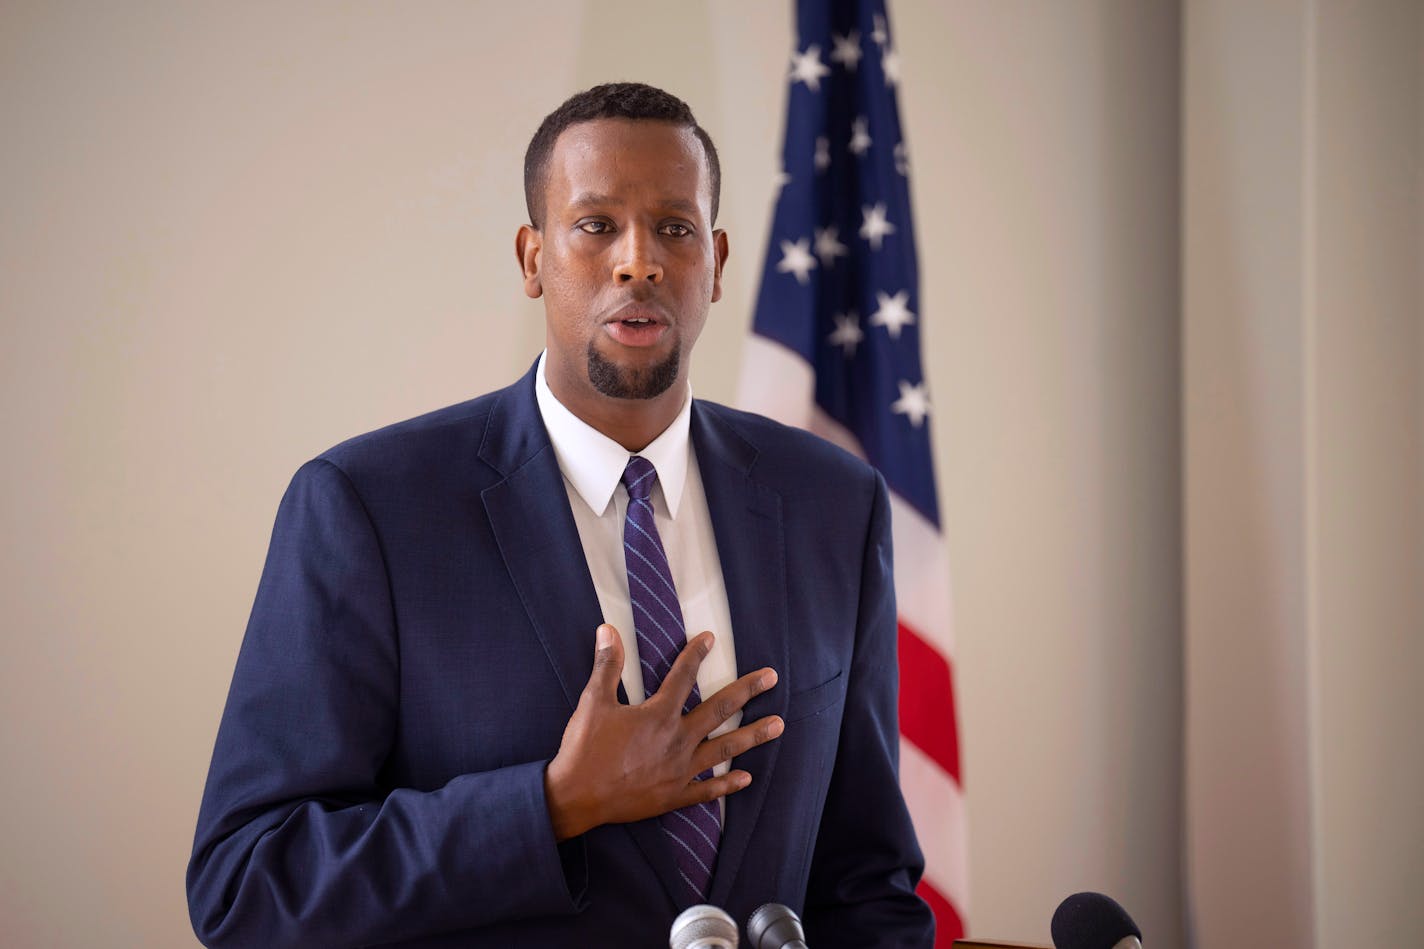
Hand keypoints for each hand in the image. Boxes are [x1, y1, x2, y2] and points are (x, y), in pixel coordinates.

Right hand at [543, 623, 782, 840]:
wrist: (576, 797)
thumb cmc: (584, 749)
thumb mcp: (593, 702)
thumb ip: (606, 665)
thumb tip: (607, 630)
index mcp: (659, 714)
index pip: (683, 676)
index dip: (696, 654)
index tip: (711, 639)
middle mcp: (677, 740)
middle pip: (720, 710)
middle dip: (748, 691)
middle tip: (772, 678)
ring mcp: (679, 771)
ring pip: (724, 748)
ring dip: (753, 735)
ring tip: (778, 725)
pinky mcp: (674, 796)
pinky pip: (707, 790)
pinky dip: (727, 784)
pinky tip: (746, 778)